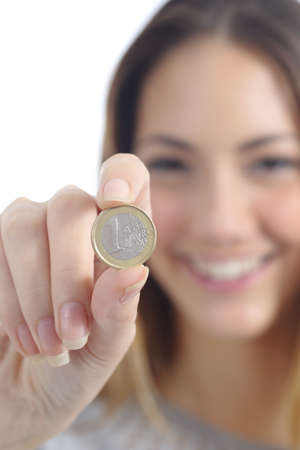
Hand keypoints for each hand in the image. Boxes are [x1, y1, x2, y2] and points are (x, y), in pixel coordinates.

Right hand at [0, 153, 150, 448]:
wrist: (25, 392)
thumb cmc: (77, 362)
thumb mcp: (105, 346)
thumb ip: (118, 311)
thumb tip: (133, 271)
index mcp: (116, 239)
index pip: (127, 180)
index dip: (123, 177)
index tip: (117, 201)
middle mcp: (72, 223)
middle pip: (69, 205)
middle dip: (69, 272)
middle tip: (72, 333)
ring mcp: (26, 229)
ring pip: (23, 227)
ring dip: (35, 294)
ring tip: (49, 346)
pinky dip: (10, 303)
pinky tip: (22, 337)